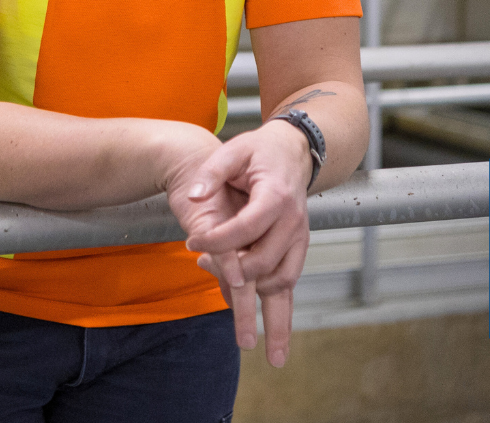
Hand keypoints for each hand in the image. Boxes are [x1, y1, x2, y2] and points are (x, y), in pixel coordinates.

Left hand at [169, 123, 312, 366]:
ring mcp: (298, 238)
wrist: (294, 151)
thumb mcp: (232, 151)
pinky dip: (278, 307)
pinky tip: (265, 330)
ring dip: (261, 307)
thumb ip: (210, 173)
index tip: (190, 242)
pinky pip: (289, 282)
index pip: (244, 228)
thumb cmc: (260, 151)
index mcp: (276, 197)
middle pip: (262, 262)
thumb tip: (193, 196)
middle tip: (200, 265)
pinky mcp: (297, 248)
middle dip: (231, 275)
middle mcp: (293, 222)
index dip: (216, 240)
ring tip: (245, 338)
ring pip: (282, 282)